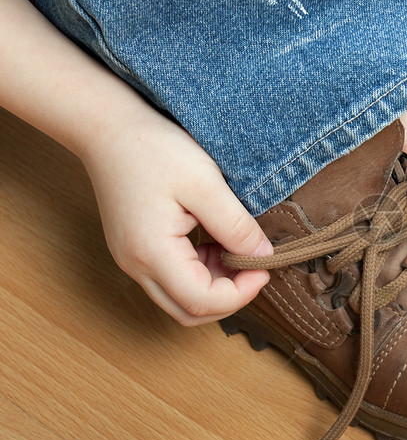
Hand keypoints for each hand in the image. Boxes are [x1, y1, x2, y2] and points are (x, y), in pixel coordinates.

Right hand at [81, 107, 272, 325]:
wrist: (109, 128)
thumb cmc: (154, 149)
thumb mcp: (206, 184)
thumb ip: (236, 226)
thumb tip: (262, 256)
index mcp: (151, 253)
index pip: (201, 302)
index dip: (241, 293)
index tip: (264, 266)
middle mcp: (136, 266)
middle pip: (189, 311)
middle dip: (230, 297)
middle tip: (254, 266)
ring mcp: (132, 260)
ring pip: (181, 299)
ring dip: (216, 285)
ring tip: (235, 248)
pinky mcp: (136, 250)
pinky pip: (173, 279)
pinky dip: (201, 272)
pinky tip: (216, 242)